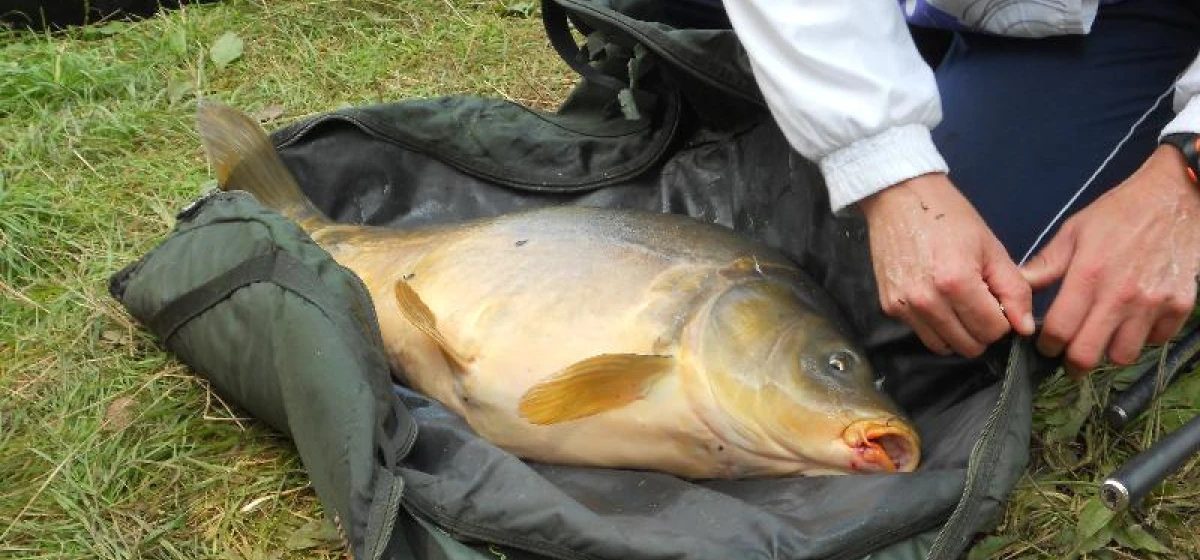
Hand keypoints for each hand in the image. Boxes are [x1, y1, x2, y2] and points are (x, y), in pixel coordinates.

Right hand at [859, 173, 1036, 357]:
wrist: (900, 197)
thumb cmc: (948, 216)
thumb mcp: (991, 247)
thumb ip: (1013, 290)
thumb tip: (1024, 329)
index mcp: (957, 282)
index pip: (993, 330)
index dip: (1003, 319)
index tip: (997, 300)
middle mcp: (927, 301)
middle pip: (969, 345)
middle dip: (982, 330)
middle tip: (980, 303)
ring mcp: (905, 306)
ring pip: (944, 347)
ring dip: (958, 333)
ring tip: (958, 305)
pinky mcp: (890, 307)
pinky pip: (922, 334)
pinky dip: (936, 326)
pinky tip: (937, 300)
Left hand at [1021, 145, 1199, 378]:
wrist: (1175, 197)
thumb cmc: (1120, 212)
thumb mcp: (1075, 231)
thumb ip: (1046, 265)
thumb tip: (1018, 287)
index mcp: (1088, 276)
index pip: (1059, 330)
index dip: (1047, 345)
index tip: (1046, 346)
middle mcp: (1121, 295)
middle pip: (1088, 354)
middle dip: (1072, 364)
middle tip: (1068, 361)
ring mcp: (1153, 303)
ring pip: (1123, 356)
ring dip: (1108, 352)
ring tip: (1102, 339)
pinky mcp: (1180, 306)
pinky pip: (1156, 340)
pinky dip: (1143, 339)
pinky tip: (1133, 323)